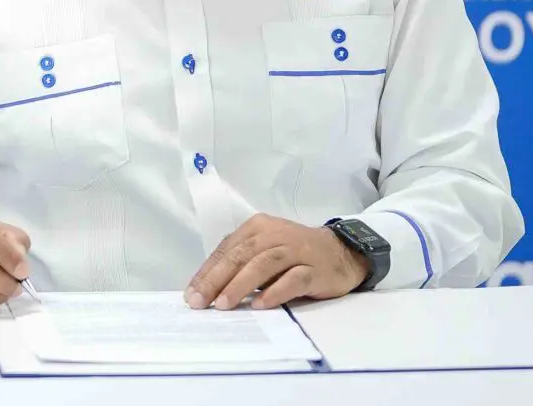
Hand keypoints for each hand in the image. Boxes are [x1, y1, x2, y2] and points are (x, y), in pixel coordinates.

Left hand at [186, 214, 369, 310]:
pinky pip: (294, 279)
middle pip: (241, 255)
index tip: (191, 294)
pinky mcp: (316, 269)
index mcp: (257, 227)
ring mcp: (297, 250)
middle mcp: (275, 234)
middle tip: (201, 301)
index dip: (207, 272)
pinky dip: (275, 291)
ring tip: (224, 304)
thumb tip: (206, 287)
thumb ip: (240, 262)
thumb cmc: (294, 253)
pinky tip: (260, 304)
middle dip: (217, 279)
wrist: (341, 251)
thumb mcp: (264, 249)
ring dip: (241, 285)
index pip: (226, 250)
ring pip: (264, 264)